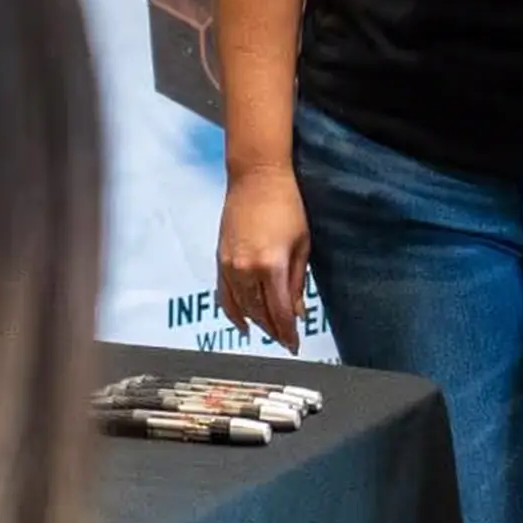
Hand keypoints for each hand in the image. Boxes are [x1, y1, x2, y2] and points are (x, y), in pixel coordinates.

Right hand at [216, 165, 312, 352]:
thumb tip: (298, 312)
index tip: (295, 345)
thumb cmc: (286, 204)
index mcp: (271, 265)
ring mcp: (229, 265)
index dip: (288, 332)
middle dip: (274, 330)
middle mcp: (246, 269)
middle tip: (286, 341)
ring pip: (241, 306)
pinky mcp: (220, 259)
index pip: (280, 312)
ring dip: (256, 322)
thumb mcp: (302, 244)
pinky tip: (242, 322)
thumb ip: (298, 281)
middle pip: (259, 313)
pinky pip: (224, 294)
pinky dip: (233, 311)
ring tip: (269, 332)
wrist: (256, 177)